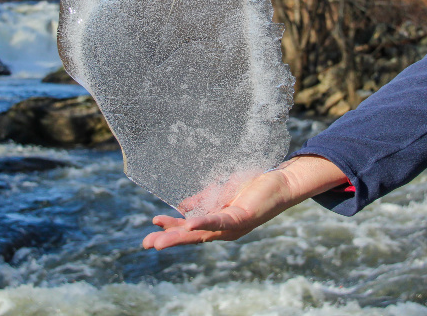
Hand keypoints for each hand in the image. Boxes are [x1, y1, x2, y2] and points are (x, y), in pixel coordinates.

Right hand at [141, 155, 347, 249]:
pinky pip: (219, 221)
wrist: (280, 182)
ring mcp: (231, 226)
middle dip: (168, 239)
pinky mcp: (241, 218)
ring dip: (180, 235)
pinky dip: (204, 222)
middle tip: (147, 244)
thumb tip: (181, 207)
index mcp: (217, 223)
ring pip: (201, 233)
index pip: (189, 228)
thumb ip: (202, 201)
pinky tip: (190, 223)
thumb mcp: (220, 192)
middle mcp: (223, 229)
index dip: (170, 227)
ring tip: (160, 240)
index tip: (152, 224)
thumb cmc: (252, 186)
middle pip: (191, 236)